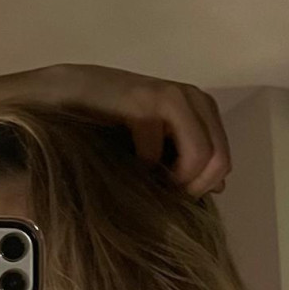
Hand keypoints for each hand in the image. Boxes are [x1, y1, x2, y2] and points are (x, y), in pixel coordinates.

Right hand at [42, 62, 230, 197]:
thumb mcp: (157, 143)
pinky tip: (122, 161)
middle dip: (189, 188)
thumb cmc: (110, 123)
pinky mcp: (145, 104)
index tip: (170, 195)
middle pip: (218, 162)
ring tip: (144, 179)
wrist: (65, 94)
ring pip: (200, 158)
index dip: (200, 189)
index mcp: (201, 108)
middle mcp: (195, 99)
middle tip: (159, 194)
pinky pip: (157, 153)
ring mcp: (173, 98)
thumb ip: (187, 159)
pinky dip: (140, 167)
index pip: (223, 161)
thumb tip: (219, 188)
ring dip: (171, 180)